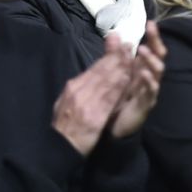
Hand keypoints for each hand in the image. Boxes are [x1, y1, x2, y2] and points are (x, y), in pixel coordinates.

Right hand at [51, 40, 131, 155]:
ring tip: (132, 56)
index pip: (94, 69)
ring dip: (120, 67)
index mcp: (72, 88)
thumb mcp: (64, 102)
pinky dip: (118, 87)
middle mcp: (79, 91)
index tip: (118, 47)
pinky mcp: (95, 115)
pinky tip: (127, 78)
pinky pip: (109, 98)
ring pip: (107, 81)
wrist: (59, 147)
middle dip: (116, 56)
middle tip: (129, 44)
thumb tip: (84, 78)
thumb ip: (75, 90)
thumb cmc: (64, 126)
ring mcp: (87, 103)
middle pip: (101, 71)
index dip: (108, 57)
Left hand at [108, 23, 166, 139]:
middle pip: (159, 57)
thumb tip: (114, 33)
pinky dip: (149, 81)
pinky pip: (151, 91)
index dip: (153, 37)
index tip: (150, 23)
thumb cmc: (118, 99)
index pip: (152, 49)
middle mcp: (150, 77)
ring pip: (158, 72)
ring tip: (143, 50)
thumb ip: (115, 55)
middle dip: (156, 43)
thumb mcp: (116, 74)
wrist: (114, 126)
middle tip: (151, 31)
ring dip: (151, 60)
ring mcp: (150, 90)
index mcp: (143, 69)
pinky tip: (144, 73)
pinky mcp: (146, 104)